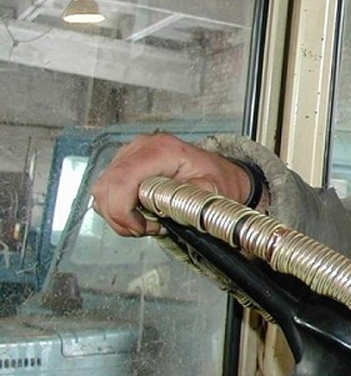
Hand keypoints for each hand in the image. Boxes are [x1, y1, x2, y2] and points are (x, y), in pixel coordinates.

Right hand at [91, 132, 253, 236]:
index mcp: (162, 150)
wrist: (222, 172)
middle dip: (120, 217)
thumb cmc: (218, 179)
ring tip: (144, 223)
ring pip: (102, 190)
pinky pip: (107, 189)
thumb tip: (165, 208)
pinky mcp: (126, 163)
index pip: (122, 180)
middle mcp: (141, 147)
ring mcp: (131, 153)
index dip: (123, 211)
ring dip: (117, 215)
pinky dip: (117, 208)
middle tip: (145, 229)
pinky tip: (139, 214)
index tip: (143, 227)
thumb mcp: (212, 189)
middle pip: (106, 187)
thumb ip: (189, 197)